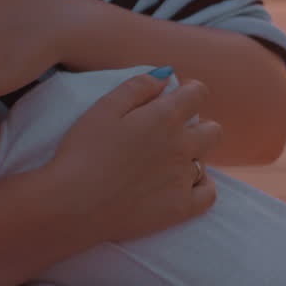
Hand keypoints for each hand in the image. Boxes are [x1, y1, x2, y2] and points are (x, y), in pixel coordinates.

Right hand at [43, 73, 222, 243]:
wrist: (72, 204)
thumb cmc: (82, 152)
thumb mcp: (104, 107)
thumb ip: (138, 87)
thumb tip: (165, 76)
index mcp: (165, 117)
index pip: (198, 93)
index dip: (188, 91)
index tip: (175, 98)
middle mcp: (182, 146)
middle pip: (212, 129)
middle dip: (198, 125)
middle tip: (171, 133)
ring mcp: (183, 179)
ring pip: (206, 160)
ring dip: (193, 156)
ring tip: (167, 162)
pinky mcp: (180, 208)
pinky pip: (208, 195)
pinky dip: (202, 187)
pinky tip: (186, 184)